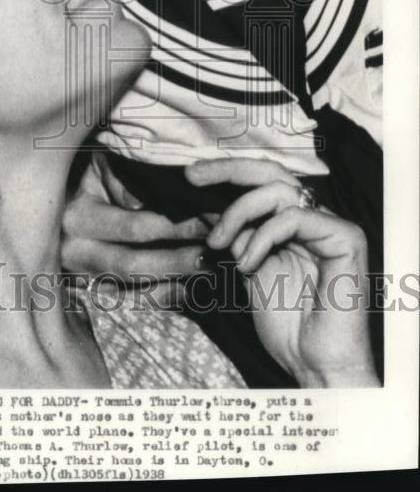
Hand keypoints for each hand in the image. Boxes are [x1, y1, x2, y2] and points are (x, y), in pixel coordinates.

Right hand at [61, 152, 208, 293]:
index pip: (135, 227)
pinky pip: (131, 303)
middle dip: (178, 261)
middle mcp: (76, 252)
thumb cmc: (89, 174)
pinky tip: (188, 287)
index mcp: (78, 217)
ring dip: (174, 282)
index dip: (176, 227)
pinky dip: (161, 297)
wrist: (55, 199)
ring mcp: (82, 275)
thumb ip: (124, 178)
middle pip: (134, 266)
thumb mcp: (102, 164)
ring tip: (210, 270)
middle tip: (214, 252)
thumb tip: (150, 205)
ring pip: (133, 290)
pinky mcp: (92, 290)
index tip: (209, 222)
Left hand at [188, 158, 378, 387]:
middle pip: (271, 172)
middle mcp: (314, 219)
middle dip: (227, 170)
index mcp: (294, 224)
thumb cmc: (287, 326)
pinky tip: (247, 264)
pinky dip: (262, 237)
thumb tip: (205, 204)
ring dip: (238, 213)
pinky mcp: (346, 238)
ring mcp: (331, 226)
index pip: (261, 182)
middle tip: (193, 177)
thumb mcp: (248, 269)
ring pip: (278, 190)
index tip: (190, 177)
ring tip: (218, 243)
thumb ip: (235, 236)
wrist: (315, 366)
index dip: (226, 173)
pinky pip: (294, 217)